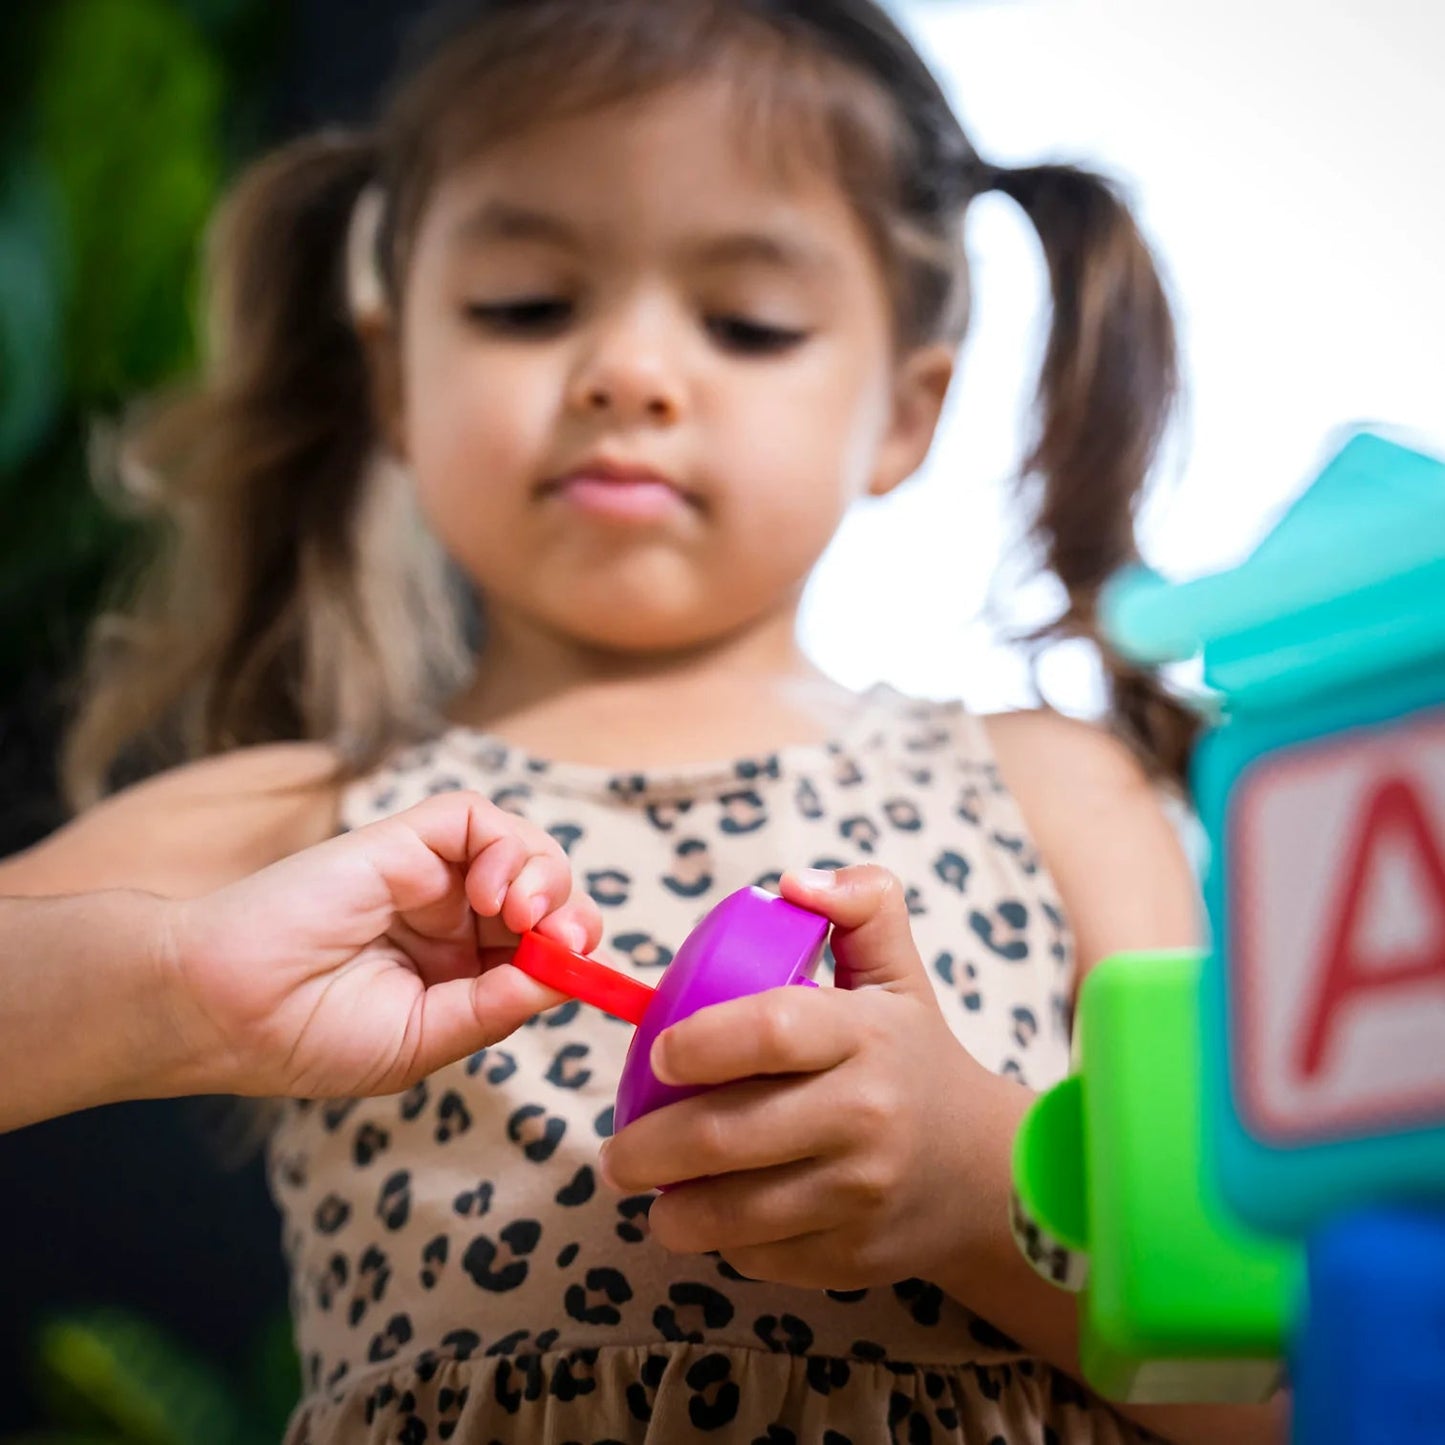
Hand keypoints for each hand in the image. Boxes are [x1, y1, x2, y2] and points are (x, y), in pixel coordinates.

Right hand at [164, 792, 601, 1098]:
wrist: (222, 1007)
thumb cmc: (307, 1036)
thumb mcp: (423, 1040)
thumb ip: (496, 1005)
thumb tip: (568, 973)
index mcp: (455, 970)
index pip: (541, 944)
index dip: (572, 947)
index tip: (579, 966)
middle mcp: (447, 917)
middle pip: (544, 888)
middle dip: (570, 908)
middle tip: (560, 937)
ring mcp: (426, 874)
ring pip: (520, 846)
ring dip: (545, 875)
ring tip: (521, 915)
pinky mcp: (400, 839)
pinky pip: (473, 816)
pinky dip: (502, 844)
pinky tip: (488, 892)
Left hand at [599, 865, 1021, 1290]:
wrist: (987, 1173)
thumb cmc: (915, 1058)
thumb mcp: (898, 973)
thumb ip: (859, 904)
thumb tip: (790, 882)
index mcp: (866, 1035)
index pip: (769, 1031)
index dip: (699, 1042)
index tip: (659, 1055)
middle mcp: (866, 1116)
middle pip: (726, 1135)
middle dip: (648, 1147)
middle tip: (615, 1148)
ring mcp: (860, 1194)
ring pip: (732, 1212)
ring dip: (670, 1207)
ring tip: (645, 1187)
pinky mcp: (851, 1256)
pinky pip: (758, 1255)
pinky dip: (719, 1240)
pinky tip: (711, 1215)